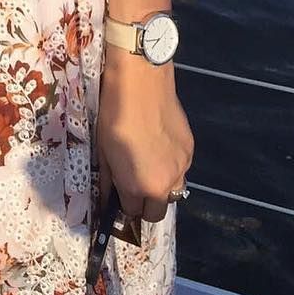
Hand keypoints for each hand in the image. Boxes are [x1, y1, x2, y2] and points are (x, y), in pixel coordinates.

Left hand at [96, 49, 193, 223]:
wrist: (141, 81)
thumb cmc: (114, 114)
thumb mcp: (103, 150)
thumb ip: (109, 180)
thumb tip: (107, 198)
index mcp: (140, 186)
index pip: (132, 212)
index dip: (123, 206)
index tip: (118, 197)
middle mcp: (165, 183)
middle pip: (157, 212)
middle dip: (145, 206)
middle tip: (134, 187)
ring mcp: (182, 166)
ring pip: (173, 192)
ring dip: (160, 187)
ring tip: (147, 165)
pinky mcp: (190, 149)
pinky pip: (180, 169)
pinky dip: (170, 166)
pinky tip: (159, 146)